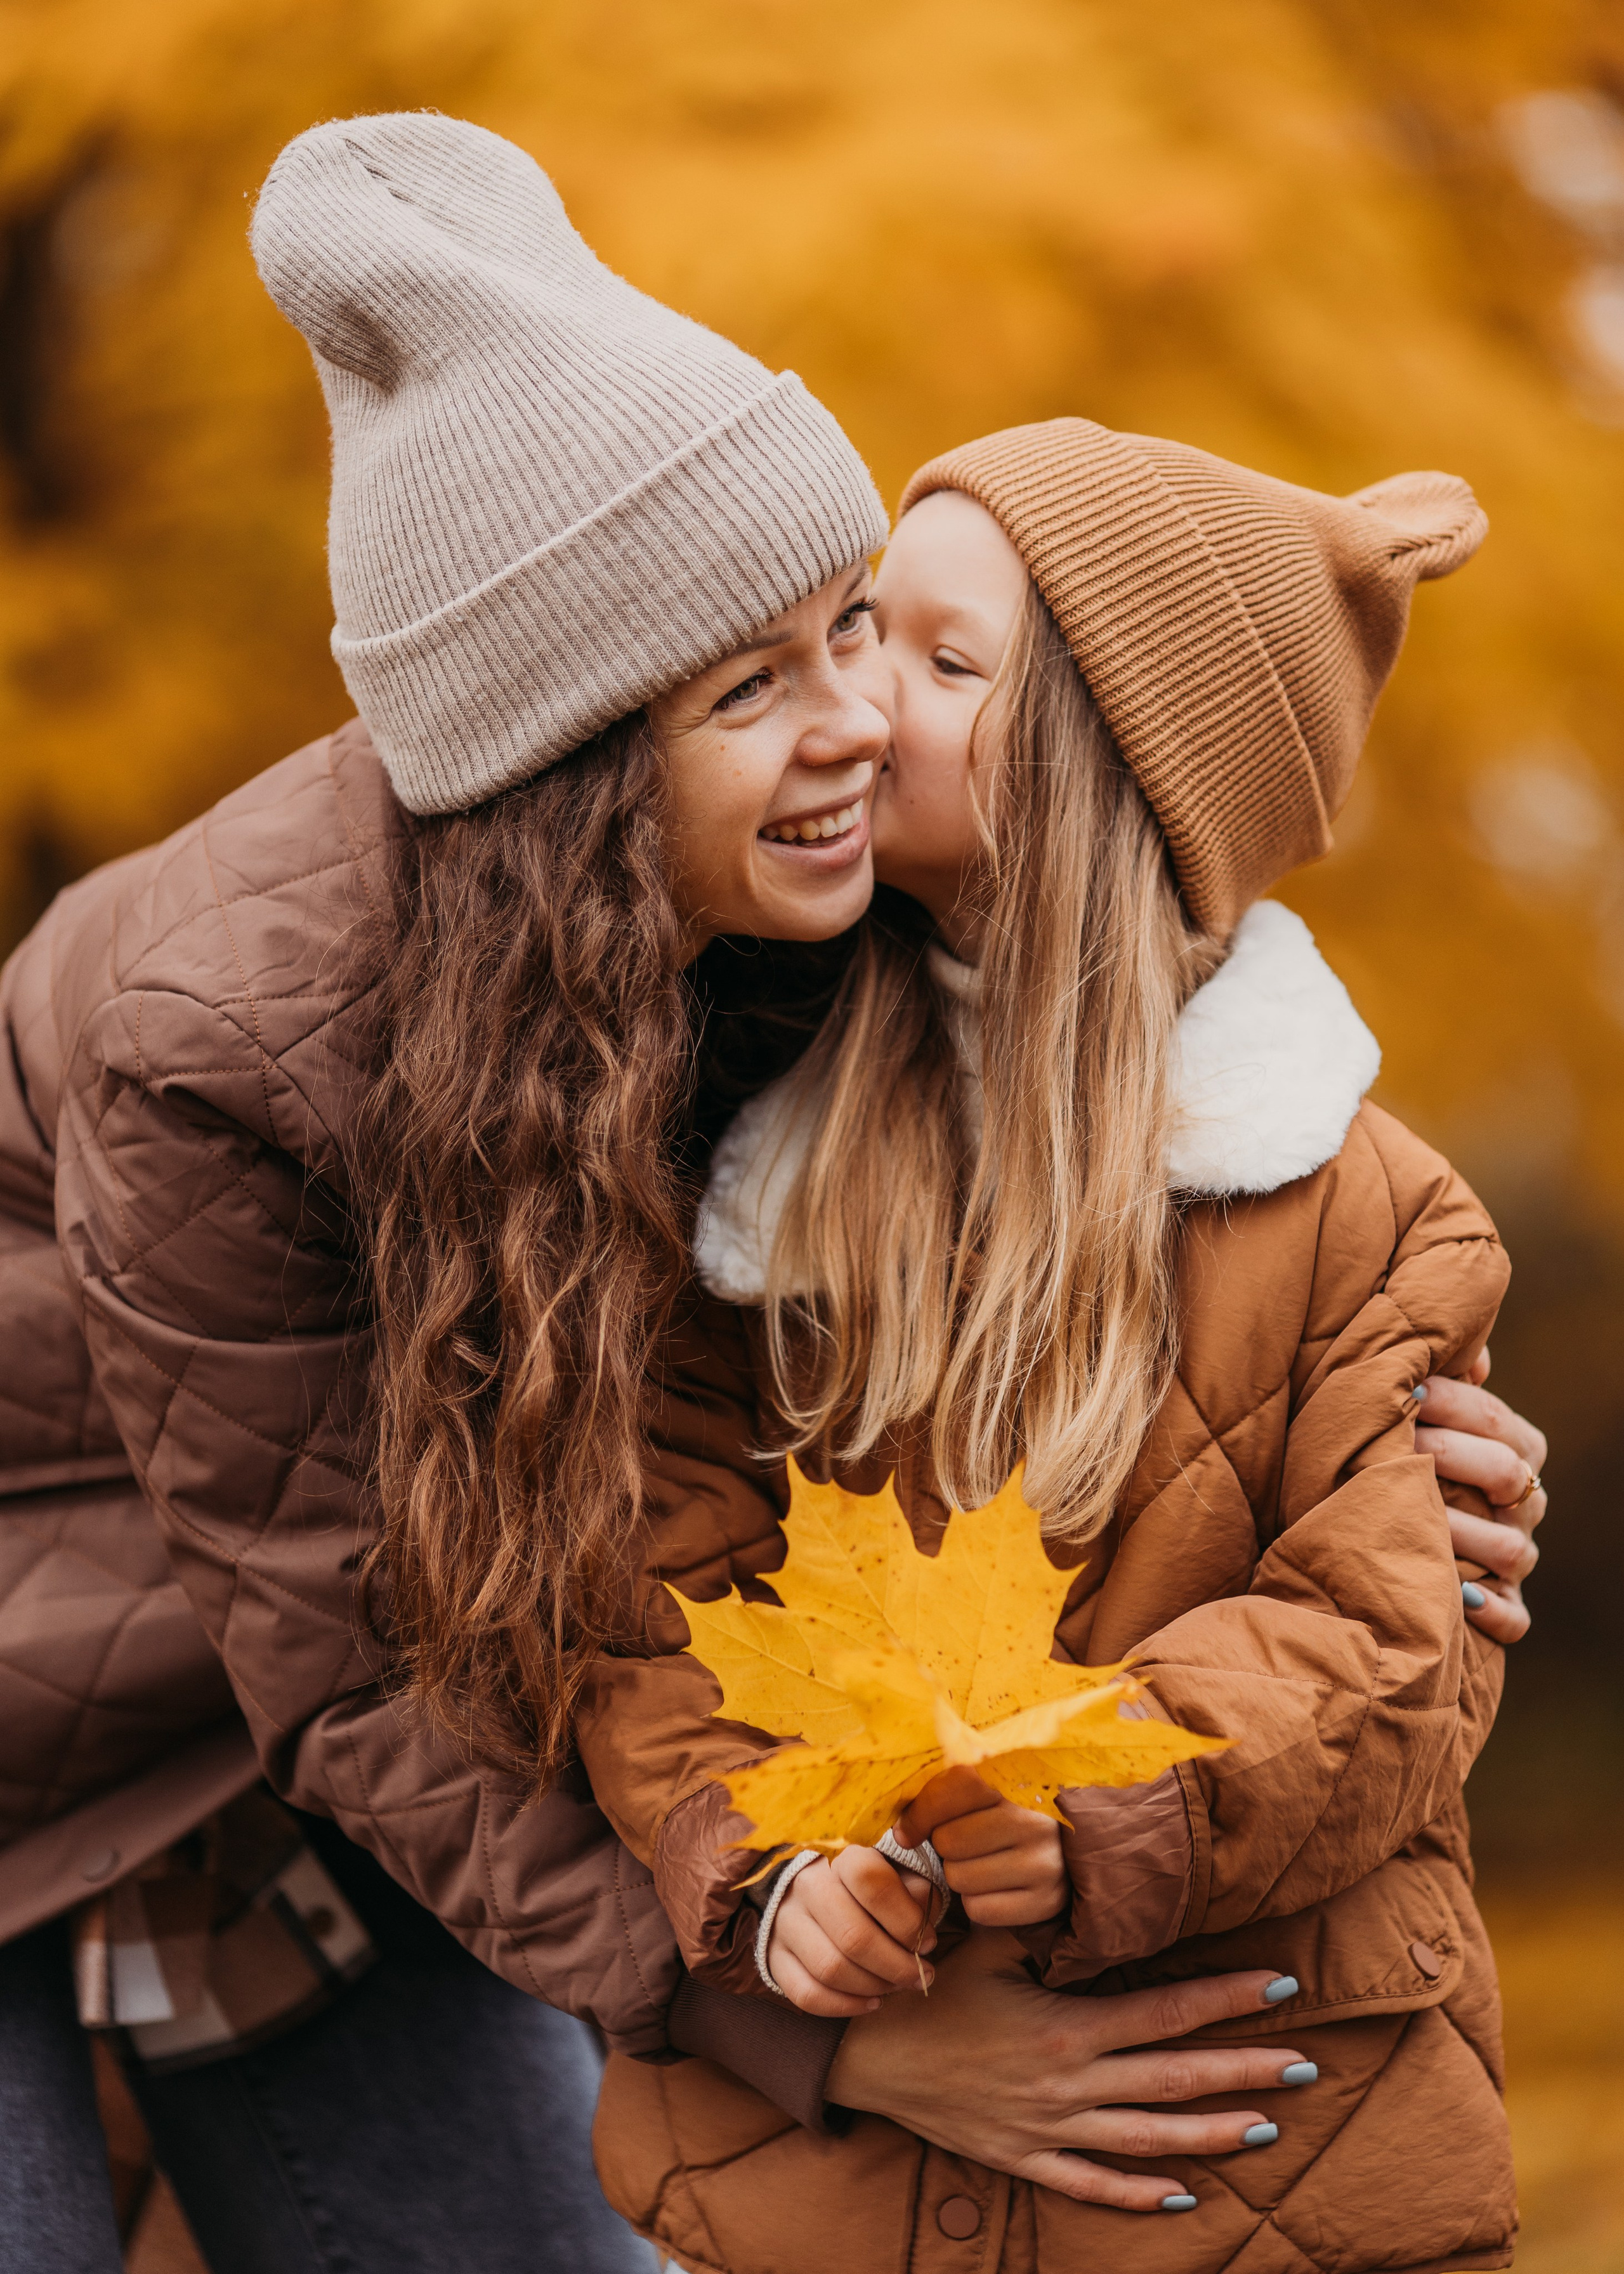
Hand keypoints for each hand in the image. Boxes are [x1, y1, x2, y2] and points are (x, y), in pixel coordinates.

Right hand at [765, 1848, 935, 2016]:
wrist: (813, 1887)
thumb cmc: (869, 1884)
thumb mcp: (897, 1873)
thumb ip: (916, 1893)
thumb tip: (923, 1935)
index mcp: (840, 1856)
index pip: (871, 1880)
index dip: (907, 1919)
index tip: (928, 1941)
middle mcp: (806, 1885)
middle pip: (853, 1936)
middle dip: (896, 1966)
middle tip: (922, 1975)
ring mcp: (785, 1922)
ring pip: (831, 1969)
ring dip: (874, 1987)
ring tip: (897, 1986)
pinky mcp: (774, 1956)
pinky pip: (807, 1994)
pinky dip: (845, 2006)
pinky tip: (872, 2001)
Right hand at [827, 1930, 1313, 2211]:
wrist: (870, 2051)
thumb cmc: (931, 1984)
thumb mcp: (988, 1939)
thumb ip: (1043, 1915)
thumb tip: (1088, 1875)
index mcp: (1067, 2024)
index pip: (1166, 2010)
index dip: (1227, 1998)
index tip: (1280, 1984)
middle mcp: (1070, 2082)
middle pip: (1174, 2078)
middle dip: (1244, 2071)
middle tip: (1305, 2066)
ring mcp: (1050, 2127)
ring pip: (1148, 2139)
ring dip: (1211, 2134)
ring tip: (1268, 2128)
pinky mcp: (1025, 2158)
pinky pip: (1090, 2184)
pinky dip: (1138, 2195)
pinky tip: (1183, 2196)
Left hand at [896, 1765, 1067, 1925]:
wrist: (1067, 1856)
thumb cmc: (1006, 1822)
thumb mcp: (983, 1797)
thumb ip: (942, 1797)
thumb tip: (900, 1831)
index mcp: (1017, 1783)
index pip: (956, 1786)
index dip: (921, 1812)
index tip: (907, 1830)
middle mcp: (1034, 1822)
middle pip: (949, 1840)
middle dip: (945, 1847)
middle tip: (964, 1845)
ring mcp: (1044, 1863)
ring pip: (960, 1877)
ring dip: (959, 1875)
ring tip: (981, 1864)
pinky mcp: (1046, 1902)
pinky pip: (979, 1910)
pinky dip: (977, 1903)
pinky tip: (994, 1888)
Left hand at [1418, 1346, 1545, 1645]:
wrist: (1413, 1538)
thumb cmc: (1420, 1462)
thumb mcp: (1436, 1417)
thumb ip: (1450, 1383)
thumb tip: (1472, 1359)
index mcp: (1517, 1448)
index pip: (1493, 1416)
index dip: (1448, 1403)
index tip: (1404, 1394)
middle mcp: (1526, 1502)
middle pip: (1502, 1473)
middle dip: (1445, 1456)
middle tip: (1393, 1448)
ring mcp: (1519, 1555)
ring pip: (1506, 1547)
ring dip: (1458, 1533)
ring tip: (1409, 1519)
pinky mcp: (1508, 1606)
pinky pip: (1512, 1616)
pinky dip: (1489, 1611)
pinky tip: (1457, 1598)